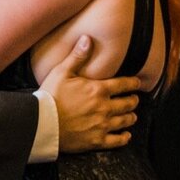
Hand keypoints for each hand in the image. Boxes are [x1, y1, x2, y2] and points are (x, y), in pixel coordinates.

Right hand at [40, 35, 140, 151]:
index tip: (138, 83)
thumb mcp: (61, 72)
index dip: (133, 83)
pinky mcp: (97, 141)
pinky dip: (124, 137)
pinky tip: (126, 135)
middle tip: (134, 99)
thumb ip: (77, 56)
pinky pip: (117, 141)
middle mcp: (104, 107)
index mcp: (98, 90)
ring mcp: (102, 125)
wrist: (41, 123)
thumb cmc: (50, 96)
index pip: (124, 84)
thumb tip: (87, 38)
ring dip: (131, 117)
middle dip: (133, 100)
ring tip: (132, 115)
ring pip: (125, 121)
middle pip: (127, 103)